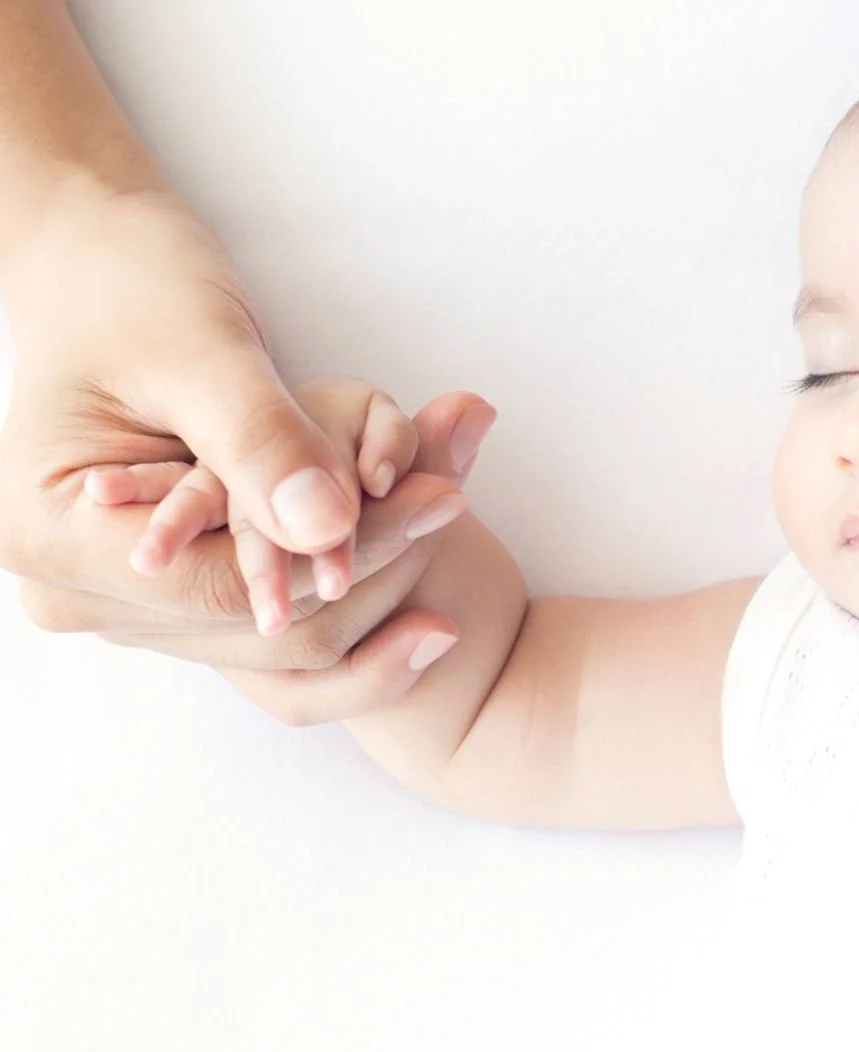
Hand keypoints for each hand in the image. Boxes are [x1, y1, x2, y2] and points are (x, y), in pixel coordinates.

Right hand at [0, 183, 486, 636]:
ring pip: (279, 634)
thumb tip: (329, 529)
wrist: (100, 266)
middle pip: (261, 628)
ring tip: (444, 505)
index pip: (229, 589)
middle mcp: (83, 593)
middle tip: (455, 497)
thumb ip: (256, 440)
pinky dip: (341, 569)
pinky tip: (404, 531)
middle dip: (369, 568)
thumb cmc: (128, 283)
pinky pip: (274, 612)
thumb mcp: (195, 352)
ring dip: (368, 575)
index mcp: (59, 541)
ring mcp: (129, 600)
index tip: (442, 503)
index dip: (343, 557)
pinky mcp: (173, 587)